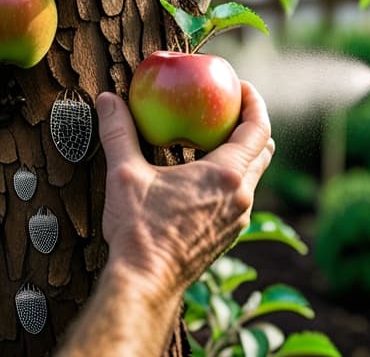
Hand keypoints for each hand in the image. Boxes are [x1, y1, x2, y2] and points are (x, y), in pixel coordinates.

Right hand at [96, 81, 274, 292]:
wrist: (145, 284)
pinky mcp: (229, 235)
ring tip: (213, 140)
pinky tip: (201, 176)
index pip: (258, 128)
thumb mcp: (124, 175)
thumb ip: (119, 132)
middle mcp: (243, 196)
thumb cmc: (139, 230)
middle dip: (252, 126)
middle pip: (263, 150)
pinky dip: (230, 179)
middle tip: (229, 110)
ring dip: (241, 154)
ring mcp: (239, 219)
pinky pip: (240, 197)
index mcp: (227, 175)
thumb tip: (106, 99)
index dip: (255, 102)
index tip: (242, 86)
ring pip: (254, 176)